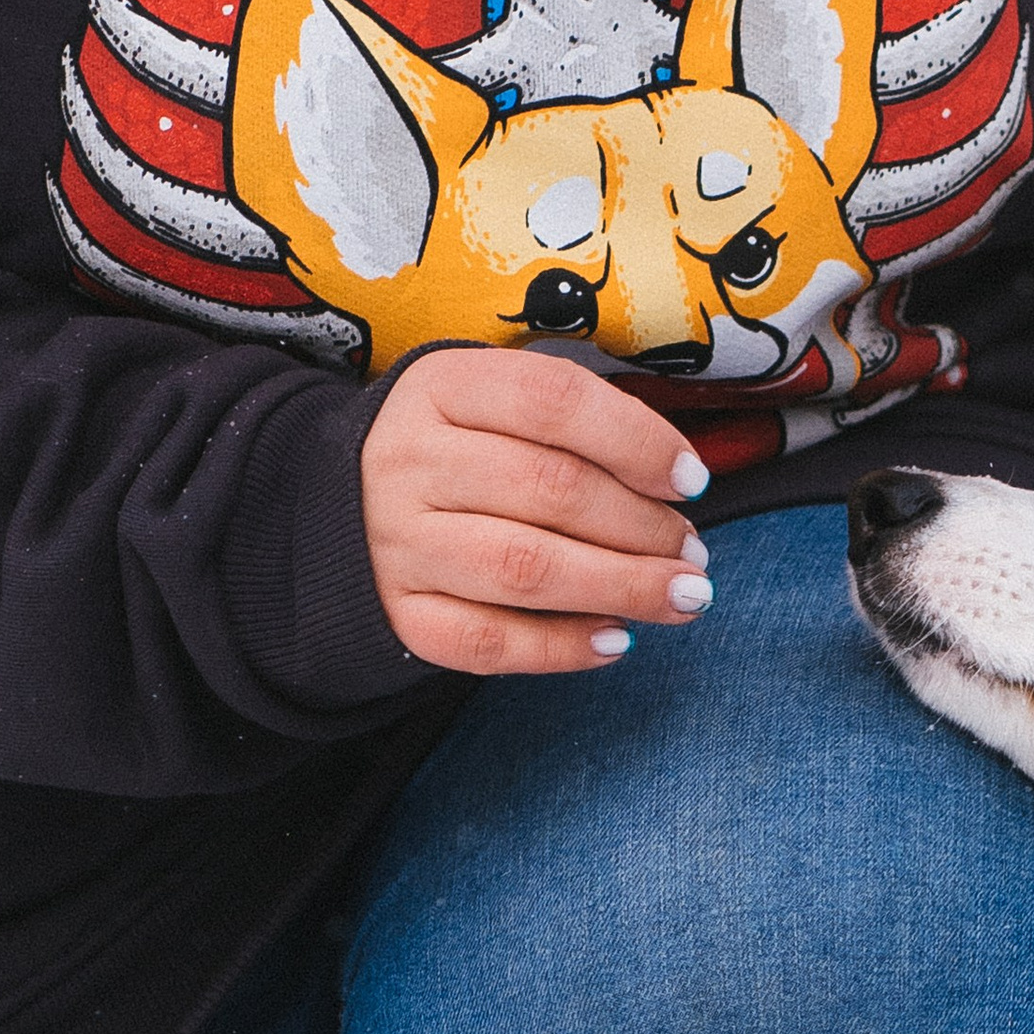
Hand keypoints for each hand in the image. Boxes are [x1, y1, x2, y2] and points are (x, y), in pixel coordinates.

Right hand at [361, 346, 712, 676]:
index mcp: (443, 386)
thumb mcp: (494, 397)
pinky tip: (617, 639)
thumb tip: (676, 477)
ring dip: (621, 587)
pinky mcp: (398, 611)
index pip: (553, 401)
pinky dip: (562, 647)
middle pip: (550, 490)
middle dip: (642, 527)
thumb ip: (576, 419)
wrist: (339, 501)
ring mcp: (398, 541)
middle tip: (693, 554)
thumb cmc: (457, 443)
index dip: (637, 440)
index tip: (691, 480)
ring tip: (683, 597)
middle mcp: (411, 460)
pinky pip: (487, 641)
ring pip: (525, 569)